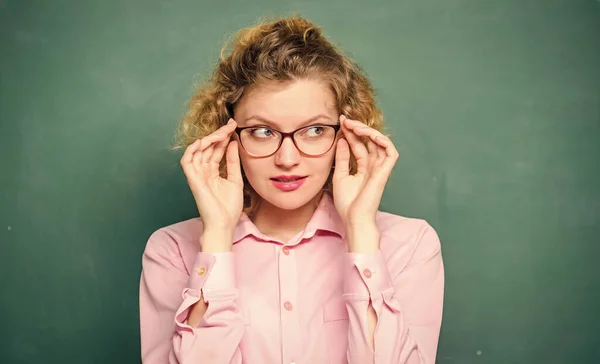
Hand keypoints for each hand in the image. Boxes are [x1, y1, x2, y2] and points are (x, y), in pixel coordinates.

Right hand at [180, 119, 243, 244]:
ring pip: (197, 150)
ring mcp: (197, 175)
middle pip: (208, 147)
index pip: (216, 149)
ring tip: (222, 132)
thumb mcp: (235, 179)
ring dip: (208, 139)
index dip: (223, 137)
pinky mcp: (192, 180)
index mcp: (213, 172)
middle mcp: (203, 171)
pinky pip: (187, 161)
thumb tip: (232, 143)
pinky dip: (192, 149)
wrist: (224, 224)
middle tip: (230, 124)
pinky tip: (203, 141)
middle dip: (218, 134)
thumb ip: (233, 161)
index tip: (234, 126)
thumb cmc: (229, 207)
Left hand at [332, 114, 398, 226]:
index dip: (351, 132)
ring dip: (369, 131)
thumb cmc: (347, 202)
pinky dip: (383, 141)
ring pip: (380, 142)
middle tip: (345, 120)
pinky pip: (390, 152)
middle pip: (369, 140)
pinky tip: (370, 134)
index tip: (340, 122)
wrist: (353, 218)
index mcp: (363, 166)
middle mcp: (373, 165)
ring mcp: (380, 168)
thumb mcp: (340, 175)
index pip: (359, 144)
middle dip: (358, 128)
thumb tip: (342, 139)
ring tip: (354, 125)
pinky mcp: (385, 172)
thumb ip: (342, 157)